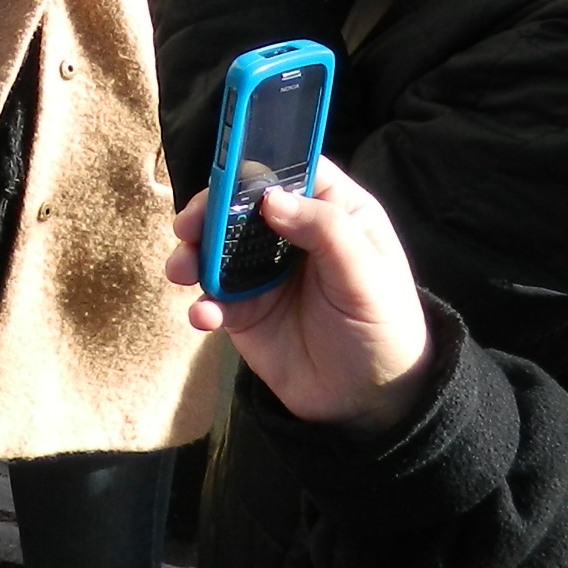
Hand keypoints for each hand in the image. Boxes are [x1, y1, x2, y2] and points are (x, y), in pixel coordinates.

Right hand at [163, 160, 432, 432]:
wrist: (370, 402)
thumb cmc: (385, 327)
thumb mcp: (367, 276)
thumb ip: (325, 230)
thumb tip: (271, 199)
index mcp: (332, 211)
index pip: (290, 170)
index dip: (257, 165)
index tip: (224, 172)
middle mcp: (292, 233)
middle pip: (239, 204)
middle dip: (208, 212)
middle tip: (188, 228)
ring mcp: (263, 271)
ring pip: (216, 248)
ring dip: (192, 255)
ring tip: (182, 272)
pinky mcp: (244, 311)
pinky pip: (212, 298)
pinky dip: (201, 304)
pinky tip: (204, 317)